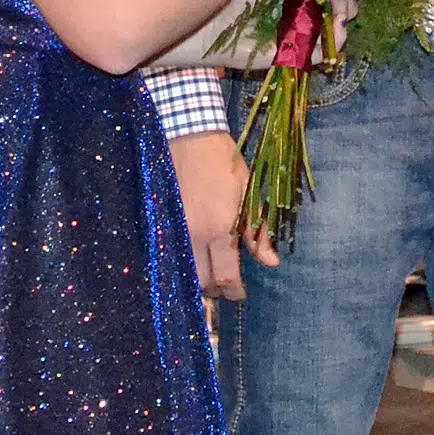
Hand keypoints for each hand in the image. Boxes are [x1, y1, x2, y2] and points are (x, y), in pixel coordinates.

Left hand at [146, 0, 354, 68]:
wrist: (206, 22)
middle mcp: (300, 16)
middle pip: (337, 12)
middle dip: (346, 5)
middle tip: (342, 2)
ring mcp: (297, 38)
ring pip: (333, 35)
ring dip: (343, 24)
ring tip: (339, 16)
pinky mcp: (289, 56)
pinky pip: (319, 53)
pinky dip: (332, 42)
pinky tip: (334, 28)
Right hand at [168, 130, 280, 300]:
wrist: (191, 140)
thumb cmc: (225, 166)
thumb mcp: (250, 195)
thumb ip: (258, 232)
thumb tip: (271, 263)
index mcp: (219, 229)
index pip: (226, 278)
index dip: (235, 292)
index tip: (241, 294)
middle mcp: (194, 235)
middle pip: (202, 283)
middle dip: (217, 291)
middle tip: (229, 285)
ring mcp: (175, 231)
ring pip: (184, 274)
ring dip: (199, 281)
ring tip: (213, 274)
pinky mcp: (162, 224)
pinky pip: (172, 256)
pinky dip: (184, 265)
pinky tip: (195, 260)